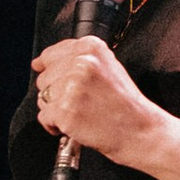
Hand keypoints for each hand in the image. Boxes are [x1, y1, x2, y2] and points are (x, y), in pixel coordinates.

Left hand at [31, 36, 168, 171]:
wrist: (140, 131)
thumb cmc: (125, 104)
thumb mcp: (108, 67)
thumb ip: (75, 61)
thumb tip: (39, 63)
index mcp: (90, 48)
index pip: (50, 54)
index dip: (53, 72)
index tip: (60, 81)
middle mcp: (80, 63)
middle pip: (44, 78)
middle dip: (57, 93)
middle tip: (82, 102)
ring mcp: (71, 87)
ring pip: (42, 98)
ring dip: (56, 110)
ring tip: (81, 113)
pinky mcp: (65, 110)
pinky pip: (44, 117)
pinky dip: (55, 126)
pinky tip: (76, 124)